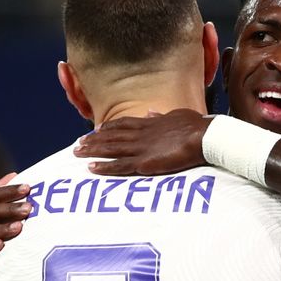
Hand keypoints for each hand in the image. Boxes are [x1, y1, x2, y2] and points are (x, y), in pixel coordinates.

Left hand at [73, 108, 211, 175]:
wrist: (203, 136)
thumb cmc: (195, 126)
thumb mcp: (176, 115)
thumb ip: (161, 116)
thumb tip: (150, 113)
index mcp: (149, 123)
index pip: (122, 124)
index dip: (107, 127)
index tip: (95, 130)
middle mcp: (140, 134)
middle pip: (111, 136)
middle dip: (93, 140)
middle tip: (78, 144)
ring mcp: (141, 148)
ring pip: (110, 149)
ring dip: (92, 151)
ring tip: (77, 153)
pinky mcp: (144, 162)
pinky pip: (119, 166)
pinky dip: (104, 167)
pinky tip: (91, 168)